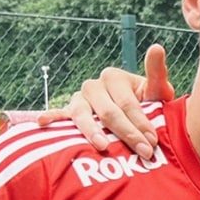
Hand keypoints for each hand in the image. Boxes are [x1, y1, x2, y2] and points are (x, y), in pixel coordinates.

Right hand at [37, 45, 174, 159]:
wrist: (136, 112)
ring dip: (92, 131)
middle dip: (127, 133)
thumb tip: (157, 47)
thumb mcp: (156, 88)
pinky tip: (42, 122)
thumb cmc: (148, 101)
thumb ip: (156, 71)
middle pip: (108, 112)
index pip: (127, 103)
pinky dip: (50, 117)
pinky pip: (59, 115)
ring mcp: (79, 99)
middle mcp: (93, 86)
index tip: (152, 141)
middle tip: (143, 152)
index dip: (140, 122)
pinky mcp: (69, 113)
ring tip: (103, 146)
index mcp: (113, 77)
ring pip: (83, 115)